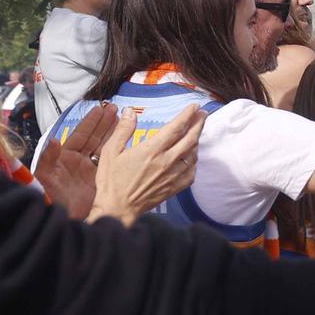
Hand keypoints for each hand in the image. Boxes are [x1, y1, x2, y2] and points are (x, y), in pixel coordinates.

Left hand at [33, 102, 113, 218]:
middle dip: (104, 123)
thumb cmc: (51, 197)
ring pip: (104, 147)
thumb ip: (47, 159)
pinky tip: (127, 143)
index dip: (90, 122)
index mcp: (66, 157)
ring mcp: (91, 171)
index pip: (80, 135)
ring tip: (123, 119)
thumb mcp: (45, 178)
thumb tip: (54, 140)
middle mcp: (79, 161)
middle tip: (115, 108)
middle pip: (94, 137)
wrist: (64, 221)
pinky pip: (111, 163)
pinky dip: (119, 151)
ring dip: (113, 133)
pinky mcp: (102, 181)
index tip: (100, 109)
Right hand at [91, 103, 204, 222]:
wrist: (119, 208)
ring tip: (195, 131)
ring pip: (192, 154)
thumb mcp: (111, 151)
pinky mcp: (176, 187)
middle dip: (198, 124)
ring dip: (196, 140)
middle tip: (202, 114)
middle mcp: (166, 162)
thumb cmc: (112, 180)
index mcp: (151, 150)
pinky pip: (192, 171)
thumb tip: (131, 111)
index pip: (176, 128)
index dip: (187, 115)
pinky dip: (193, 160)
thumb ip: (123, 129)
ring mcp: (173, 175)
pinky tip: (190, 155)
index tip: (194, 106)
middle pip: (190, 139)